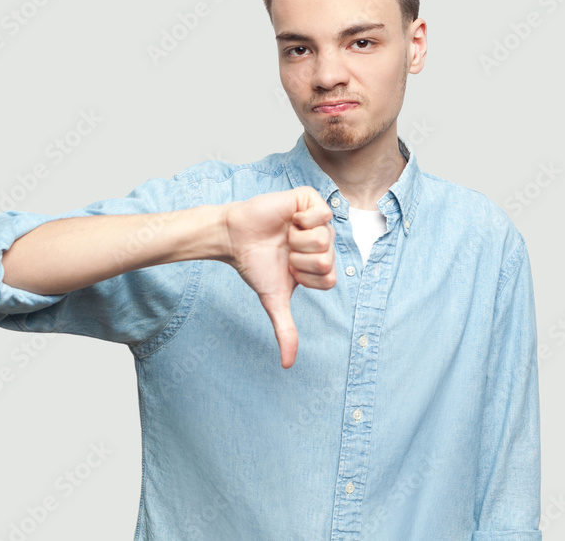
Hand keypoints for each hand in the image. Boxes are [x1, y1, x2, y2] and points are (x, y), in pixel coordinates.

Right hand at [221, 186, 336, 368]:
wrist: (235, 238)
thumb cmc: (255, 265)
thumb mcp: (274, 299)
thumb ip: (286, 330)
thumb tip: (288, 365)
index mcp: (320, 264)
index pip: (330, 278)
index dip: (306, 276)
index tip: (288, 269)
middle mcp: (323, 242)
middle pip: (328, 259)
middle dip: (300, 259)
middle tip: (285, 250)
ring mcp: (318, 220)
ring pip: (324, 238)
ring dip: (298, 240)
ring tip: (285, 234)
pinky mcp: (309, 199)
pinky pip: (323, 213)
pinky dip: (303, 219)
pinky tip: (290, 218)